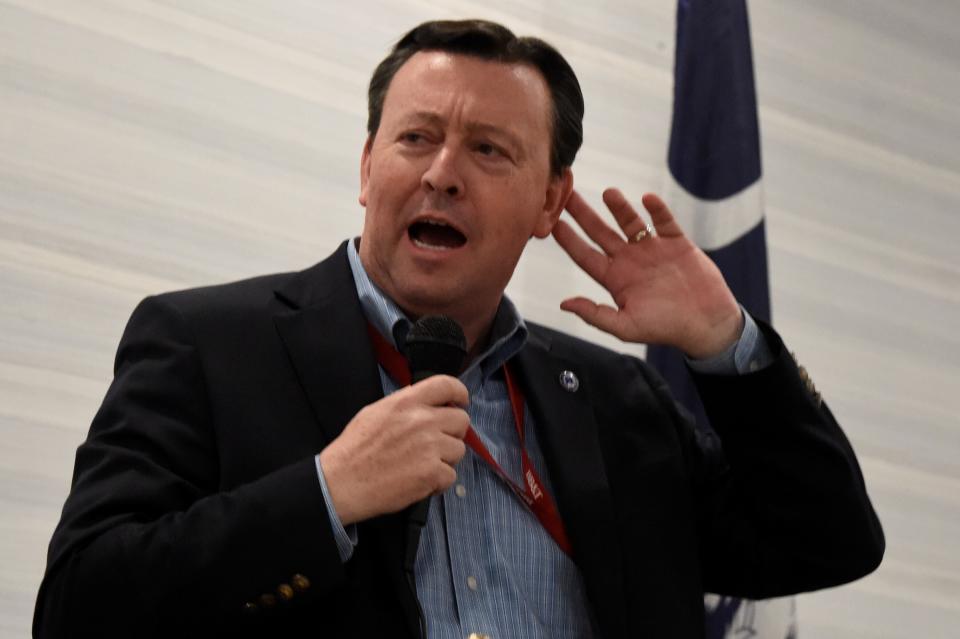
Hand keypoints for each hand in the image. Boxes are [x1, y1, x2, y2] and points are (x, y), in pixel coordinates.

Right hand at [319, 375, 469, 524]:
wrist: (342, 482)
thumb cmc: (354, 450)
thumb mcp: (375, 412)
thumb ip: (403, 404)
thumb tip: (423, 400)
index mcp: (406, 402)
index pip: (447, 385)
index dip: (459, 393)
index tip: (461, 402)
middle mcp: (422, 421)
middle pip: (461, 420)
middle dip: (452, 432)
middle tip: (436, 443)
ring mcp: (430, 447)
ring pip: (459, 450)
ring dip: (445, 459)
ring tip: (421, 465)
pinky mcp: (432, 473)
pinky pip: (451, 475)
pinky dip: (438, 482)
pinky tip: (419, 481)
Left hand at [552, 188, 742, 357]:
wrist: (707, 324)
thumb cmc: (666, 328)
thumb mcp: (626, 327)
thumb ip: (595, 315)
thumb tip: (565, 304)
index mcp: (615, 279)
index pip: (585, 255)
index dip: (569, 240)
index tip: (552, 223)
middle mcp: (630, 260)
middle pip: (601, 233)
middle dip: (584, 214)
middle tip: (568, 194)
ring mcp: (652, 249)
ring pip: (631, 222)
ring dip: (620, 208)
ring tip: (609, 193)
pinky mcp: (676, 243)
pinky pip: (664, 221)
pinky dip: (657, 209)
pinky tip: (647, 199)